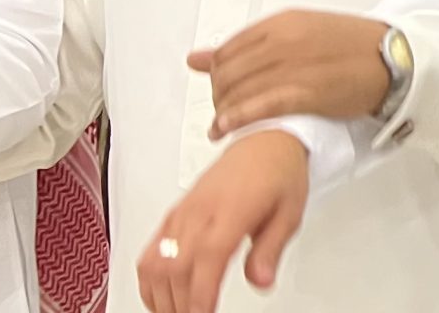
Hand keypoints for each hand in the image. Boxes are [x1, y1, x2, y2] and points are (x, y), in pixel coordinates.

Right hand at [136, 130, 309, 312]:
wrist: (264, 141)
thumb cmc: (278, 173)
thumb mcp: (289, 213)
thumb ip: (271, 250)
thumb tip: (261, 281)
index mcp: (231, 210)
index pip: (207, 258)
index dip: (200, 294)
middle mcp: (200, 211)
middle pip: (175, 267)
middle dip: (179, 304)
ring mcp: (183, 213)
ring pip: (155, 261)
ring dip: (160, 296)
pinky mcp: (174, 214)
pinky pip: (149, 250)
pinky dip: (148, 279)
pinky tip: (159, 297)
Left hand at [190, 10, 389, 137]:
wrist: (395, 58)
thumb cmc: (354, 45)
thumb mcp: (300, 30)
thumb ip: (250, 44)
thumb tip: (197, 57)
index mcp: (283, 22)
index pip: (228, 48)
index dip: (217, 73)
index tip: (222, 88)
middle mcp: (284, 40)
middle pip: (228, 72)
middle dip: (218, 96)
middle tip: (223, 110)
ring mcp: (295, 66)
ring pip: (239, 91)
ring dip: (224, 112)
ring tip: (223, 126)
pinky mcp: (307, 92)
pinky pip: (259, 106)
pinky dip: (238, 119)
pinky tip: (227, 129)